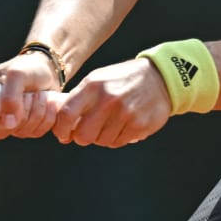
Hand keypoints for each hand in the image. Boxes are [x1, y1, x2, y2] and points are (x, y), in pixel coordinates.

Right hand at [0, 52, 63, 138]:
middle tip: (28, 94)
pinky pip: (36, 132)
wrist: (47, 70)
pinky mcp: (26, 127)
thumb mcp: (17, 73)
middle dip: (19, 112)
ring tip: (39, 93)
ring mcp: (9, 123)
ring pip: (20, 132)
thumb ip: (11, 95)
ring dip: (36, 111)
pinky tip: (47, 102)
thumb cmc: (27, 67)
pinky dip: (46, 117)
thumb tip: (9, 123)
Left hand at [52, 58, 170, 147]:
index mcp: (93, 85)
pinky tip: (123, 125)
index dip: (61, 129)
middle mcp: (108, 99)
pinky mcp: (139, 125)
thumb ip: (79, 99)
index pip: (66, 114)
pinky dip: (117, 138)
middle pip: (83, 135)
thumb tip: (61, 125)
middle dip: (83, 137)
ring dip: (102, 137)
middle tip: (88, 132)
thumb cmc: (123, 80)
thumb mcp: (98, 79)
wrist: (159, 77)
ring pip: (101, 141)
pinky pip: (118, 142)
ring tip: (111, 123)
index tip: (63, 135)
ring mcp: (125, 113)